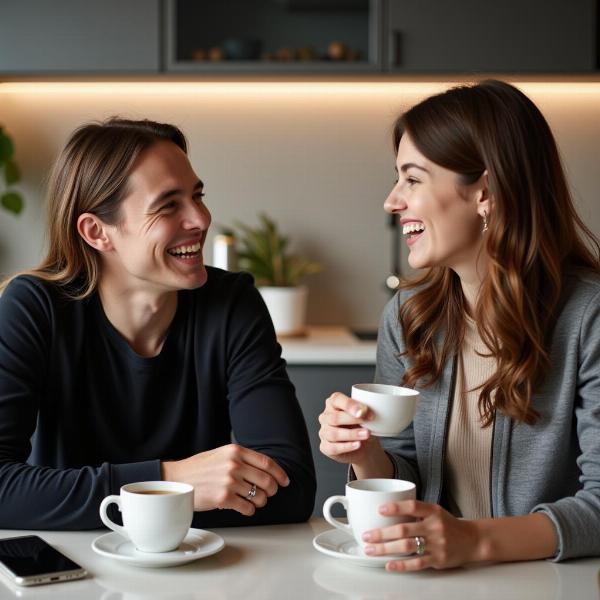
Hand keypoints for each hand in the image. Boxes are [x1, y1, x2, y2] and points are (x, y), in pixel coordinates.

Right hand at [161, 444, 289, 515]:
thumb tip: (266, 469)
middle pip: (267, 480)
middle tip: (270, 493)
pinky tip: (245, 508)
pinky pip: (248, 508)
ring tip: (254, 501)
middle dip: (272, 490)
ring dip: (260, 502)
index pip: (267, 463)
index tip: (285, 481)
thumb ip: (242, 458)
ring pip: (260, 496)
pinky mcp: (223, 498)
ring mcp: (229, 482)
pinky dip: (250, 510)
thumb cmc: (200, 468)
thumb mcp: (222, 454)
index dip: (280, 473)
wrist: (178, 479)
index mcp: (236, 451)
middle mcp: (234, 465)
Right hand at [318, 392, 374, 464]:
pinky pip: (333, 448)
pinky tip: (357, 444)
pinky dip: (347, 446)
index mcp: (333, 403)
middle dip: (353, 419)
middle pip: (335, 418)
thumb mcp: (364, 415)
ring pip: (334, 434)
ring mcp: (324, 432)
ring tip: (366, 434)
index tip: (363, 410)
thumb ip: (363, 411)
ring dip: (352, 434)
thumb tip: (366, 411)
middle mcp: (326, 417)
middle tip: (368, 421)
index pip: (336, 399)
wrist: (362, 445)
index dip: (349, 405)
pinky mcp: (325, 447)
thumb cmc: (360, 425)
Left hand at [362, 500, 481, 570]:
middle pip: (404, 529)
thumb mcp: (435, 511)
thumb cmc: (449, 524)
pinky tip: (389, 565)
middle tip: (366, 536)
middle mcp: (434, 527)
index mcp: (433, 511)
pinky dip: (401, 565)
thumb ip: (416, 511)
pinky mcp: (438, 560)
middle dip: (382, 533)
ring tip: (371, 550)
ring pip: (407, 547)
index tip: (379, 509)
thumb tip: (388, 510)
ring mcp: (436, 544)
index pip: (413, 506)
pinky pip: (417, 563)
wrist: (473, 540)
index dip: (395, 507)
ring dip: (386, 549)